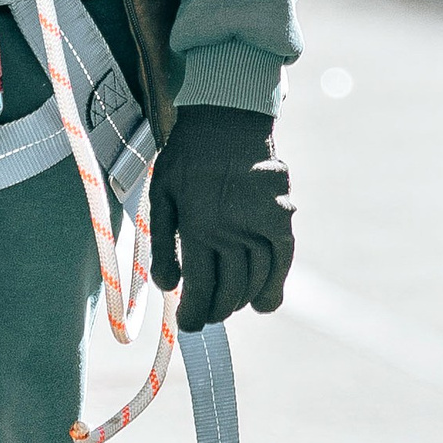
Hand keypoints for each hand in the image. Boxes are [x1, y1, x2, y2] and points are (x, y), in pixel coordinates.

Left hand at [148, 105, 292, 328]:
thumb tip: (168, 286)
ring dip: (241, 301)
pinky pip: (282, 261)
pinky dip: (274, 285)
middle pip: (229, 289)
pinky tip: (263, 302)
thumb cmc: (186, 157)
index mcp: (197, 226)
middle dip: (215, 310)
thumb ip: (161, 243)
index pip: (199, 286)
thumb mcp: (160, 195)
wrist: (226, 118)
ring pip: (255, 280)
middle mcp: (231, 230)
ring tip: (228, 306)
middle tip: (205, 316)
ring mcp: (260, 224)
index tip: (189, 325)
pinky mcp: (281, 216)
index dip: (194, 314)